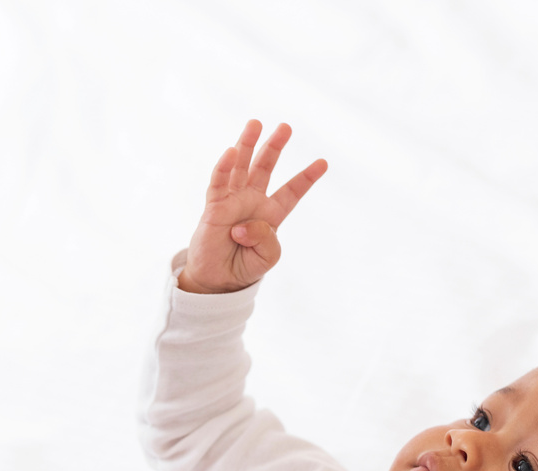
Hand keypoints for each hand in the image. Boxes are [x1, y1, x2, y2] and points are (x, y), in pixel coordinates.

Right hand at [178, 119, 326, 294]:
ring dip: (248, 145)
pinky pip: (219, 183)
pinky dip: (224, 167)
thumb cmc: (244, 267)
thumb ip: (266, 239)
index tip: (323, 163)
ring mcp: (233, 201)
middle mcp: (253, 202)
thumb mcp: (268, 257)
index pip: (292, 191)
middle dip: (275, 147)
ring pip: (241, 167)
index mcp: (271, 214)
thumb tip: (243, 223)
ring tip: (255, 124)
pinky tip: (231, 152)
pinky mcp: (214, 207)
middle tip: (286, 127)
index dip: (306, 178)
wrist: (217, 280)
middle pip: (266, 168)